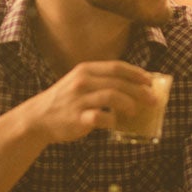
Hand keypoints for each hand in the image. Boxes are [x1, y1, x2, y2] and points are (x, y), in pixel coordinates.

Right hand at [25, 61, 155, 144]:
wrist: (39, 117)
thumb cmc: (66, 100)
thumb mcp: (80, 82)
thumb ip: (102, 81)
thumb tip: (134, 86)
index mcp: (86, 69)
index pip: (117, 67)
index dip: (136, 73)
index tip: (150, 81)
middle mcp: (83, 81)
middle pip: (118, 82)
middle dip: (139, 91)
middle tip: (152, 99)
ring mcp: (79, 100)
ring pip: (112, 97)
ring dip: (129, 104)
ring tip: (135, 111)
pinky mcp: (77, 118)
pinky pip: (100, 118)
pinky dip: (111, 121)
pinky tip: (114, 124)